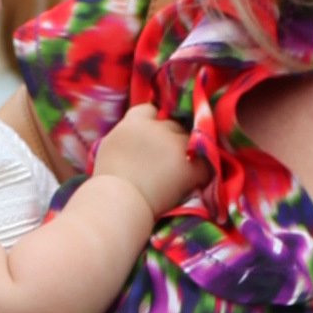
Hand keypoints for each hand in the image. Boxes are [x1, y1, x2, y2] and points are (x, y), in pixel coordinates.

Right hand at [95, 106, 196, 220]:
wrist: (117, 203)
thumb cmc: (106, 184)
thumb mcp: (109, 149)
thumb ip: (124, 137)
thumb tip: (133, 136)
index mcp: (133, 124)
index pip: (149, 110)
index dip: (153, 122)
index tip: (154, 135)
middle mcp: (155, 129)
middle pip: (173, 125)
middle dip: (171, 139)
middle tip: (167, 161)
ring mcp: (174, 145)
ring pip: (191, 141)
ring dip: (187, 154)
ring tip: (179, 174)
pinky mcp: (189, 164)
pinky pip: (205, 165)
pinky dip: (201, 174)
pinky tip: (193, 184)